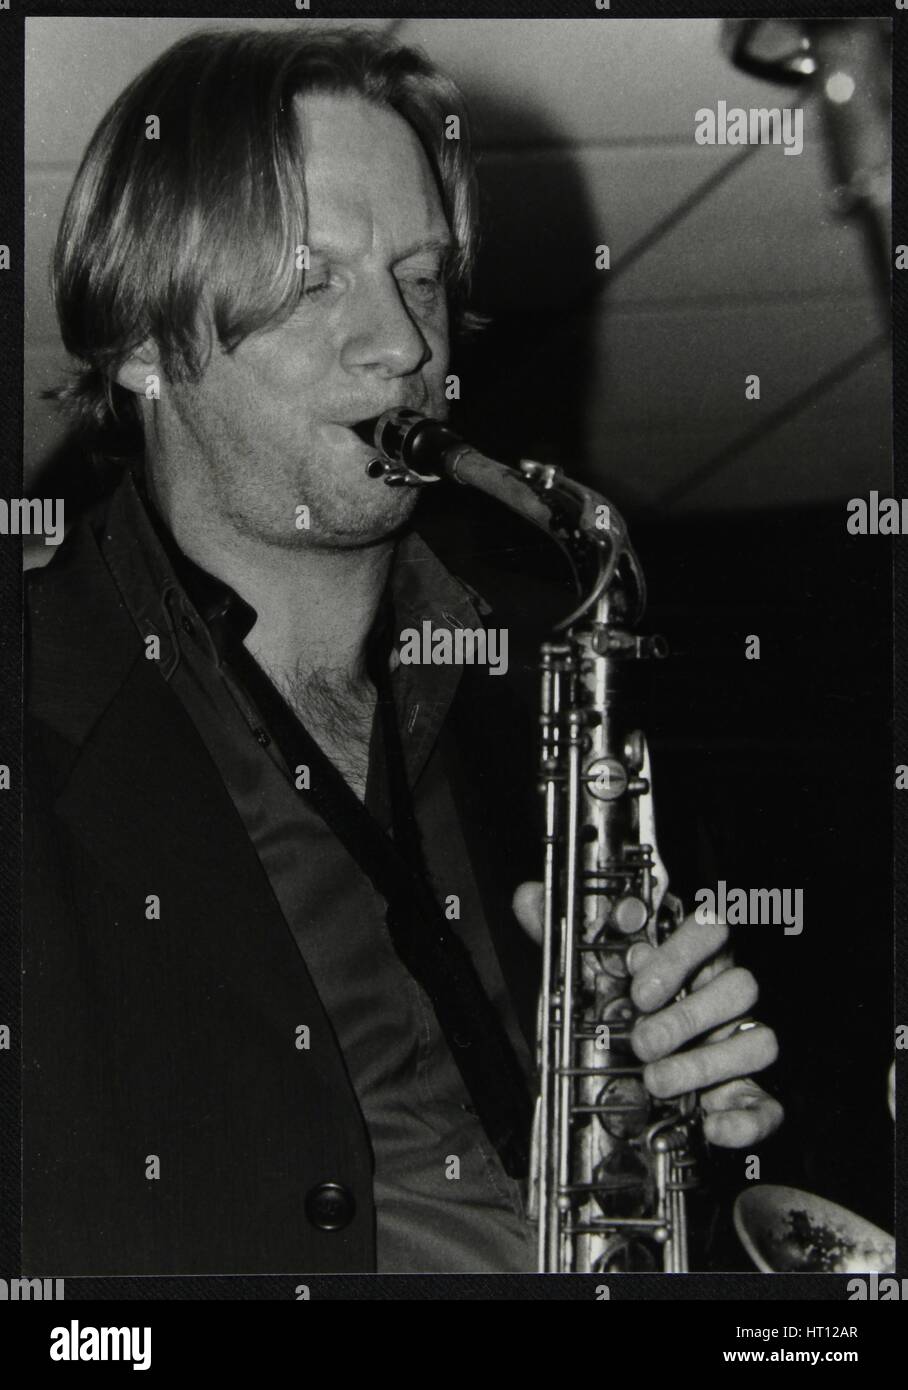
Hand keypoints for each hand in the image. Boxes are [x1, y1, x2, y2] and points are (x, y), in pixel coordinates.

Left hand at [512, 882, 782, 1147]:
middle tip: (640, 1041)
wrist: (628, 1088)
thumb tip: (527, 897)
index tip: (638, 985)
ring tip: (656, 1080)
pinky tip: (711, 1124)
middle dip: (687, 1016)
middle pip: (741, 986)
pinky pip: (767, 1106)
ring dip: (706, 1064)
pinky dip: (745, 1119)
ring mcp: (741, 1047)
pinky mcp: (750, 1098)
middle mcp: (723, 999)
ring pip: (758, 1041)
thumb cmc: (618, 1018)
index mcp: (693, 960)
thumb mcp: (586, 978)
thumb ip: (561, 939)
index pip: (712, 928)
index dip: (681, 953)